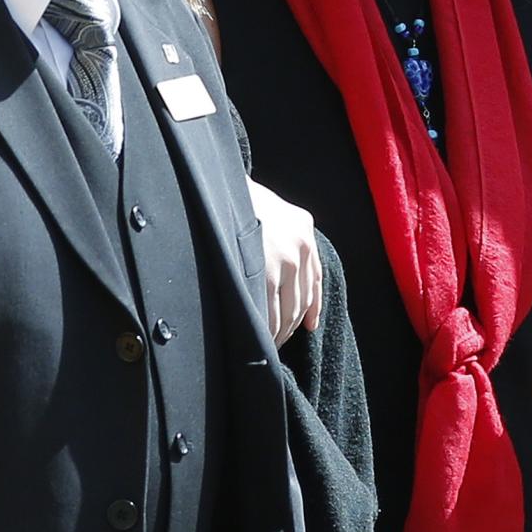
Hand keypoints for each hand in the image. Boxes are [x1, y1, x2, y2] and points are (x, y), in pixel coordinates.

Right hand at [246, 177, 322, 346]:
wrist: (217, 187)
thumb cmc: (238, 203)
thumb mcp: (274, 212)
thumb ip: (286, 240)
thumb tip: (287, 282)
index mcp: (304, 230)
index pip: (314, 281)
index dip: (310, 309)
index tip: (307, 327)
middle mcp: (301, 245)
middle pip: (301, 300)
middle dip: (290, 326)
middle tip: (277, 341)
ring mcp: (285, 259)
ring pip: (288, 310)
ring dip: (279, 332)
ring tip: (266, 344)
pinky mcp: (265, 270)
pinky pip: (270, 311)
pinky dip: (267, 329)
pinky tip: (259, 338)